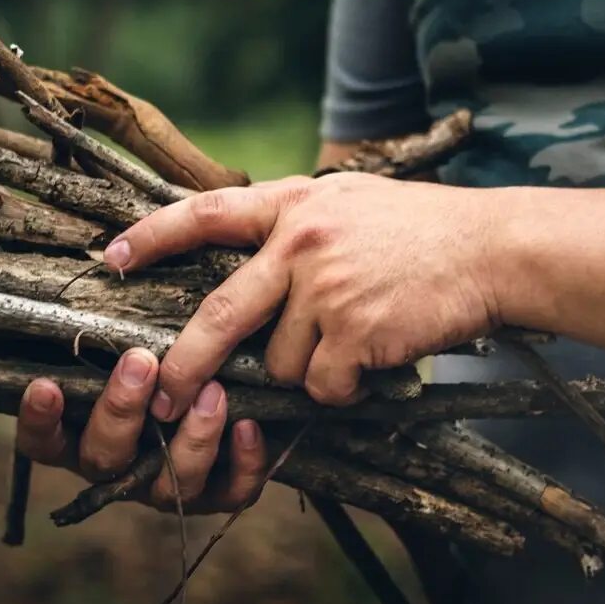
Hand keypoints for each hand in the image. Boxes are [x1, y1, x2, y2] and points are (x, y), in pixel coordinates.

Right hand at [14, 348, 267, 513]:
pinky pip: (229, 493)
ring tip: (214, 391)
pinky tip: (249, 425)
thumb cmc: (175, 350)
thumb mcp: (142, 334)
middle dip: (120, 410)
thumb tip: (107, 259)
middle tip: (141, 362)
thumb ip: (118, 323)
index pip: (43, 441)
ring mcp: (167, 485)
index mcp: (85, 431)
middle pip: (103, 457)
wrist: (252, 386)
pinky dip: (242, 462)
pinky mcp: (219, 494)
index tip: (44, 385)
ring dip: (190, 437)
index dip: (38, 421)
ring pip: (168, 484)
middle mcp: (122, 465)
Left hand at [105, 172, 507, 414]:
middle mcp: (301, 242)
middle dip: (186, 365)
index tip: (111, 258)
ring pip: (281, 363)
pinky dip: (343, 388)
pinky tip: (375, 361)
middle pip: (220, 314)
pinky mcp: (355, 331)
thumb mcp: (350, 203)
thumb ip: (297, 225)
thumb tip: (248, 263)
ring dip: (310, 370)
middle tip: (163, 400)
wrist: (494, 249)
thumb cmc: (425, 231)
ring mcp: (326, 287)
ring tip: (356, 342)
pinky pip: (324, 385)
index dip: (154, 237)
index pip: (206, 214)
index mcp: (294, 206)